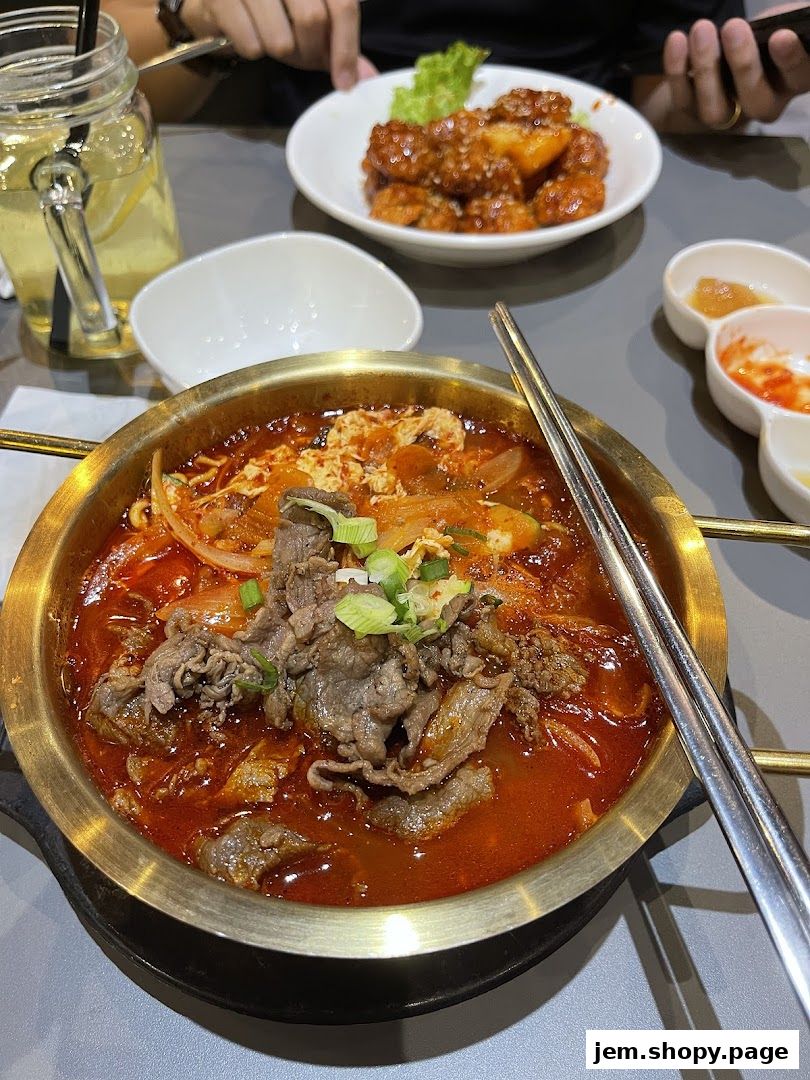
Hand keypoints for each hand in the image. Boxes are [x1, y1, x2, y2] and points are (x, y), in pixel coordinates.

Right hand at [181, 0, 375, 88]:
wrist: (216, 0)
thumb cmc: (269, 9)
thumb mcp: (307, 20)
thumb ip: (338, 43)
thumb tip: (367, 77)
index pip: (343, 5)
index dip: (346, 49)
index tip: (345, 84)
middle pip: (313, 21)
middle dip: (310, 52)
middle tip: (301, 57)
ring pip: (281, 40)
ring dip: (279, 52)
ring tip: (271, 39)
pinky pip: (251, 45)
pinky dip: (252, 50)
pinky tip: (247, 33)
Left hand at [663, 3, 809, 127]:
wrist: (728, 53)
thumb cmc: (765, 37)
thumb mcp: (782, 27)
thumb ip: (788, 25)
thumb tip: (784, 23)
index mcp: (793, 82)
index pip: (798, 76)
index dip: (790, 60)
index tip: (780, 36)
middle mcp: (764, 106)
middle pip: (756, 102)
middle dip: (744, 64)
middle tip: (734, 28)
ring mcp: (728, 115)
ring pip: (715, 109)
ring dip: (706, 68)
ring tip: (702, 30)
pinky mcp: (695, 111)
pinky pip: (684, 99)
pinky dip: (677, 69)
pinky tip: (677, 40)